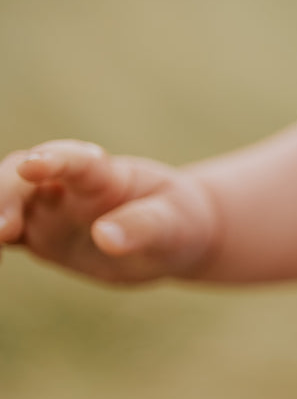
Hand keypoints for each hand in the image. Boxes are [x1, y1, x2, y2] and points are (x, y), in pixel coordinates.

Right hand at [0, 139, 217, 282]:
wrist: (168, 237)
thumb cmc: (176, 222)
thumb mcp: (172, 225)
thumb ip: (143, 227)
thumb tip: (106, 238)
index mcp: (103, 175)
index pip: (74, 160)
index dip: (52, 159)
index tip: (32, 167)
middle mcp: (64, 187)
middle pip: (19, 178)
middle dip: (2, 195)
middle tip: (2, 229)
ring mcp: (45, 209)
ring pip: (1, 202)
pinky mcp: (35, 235)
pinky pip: (1, 236)